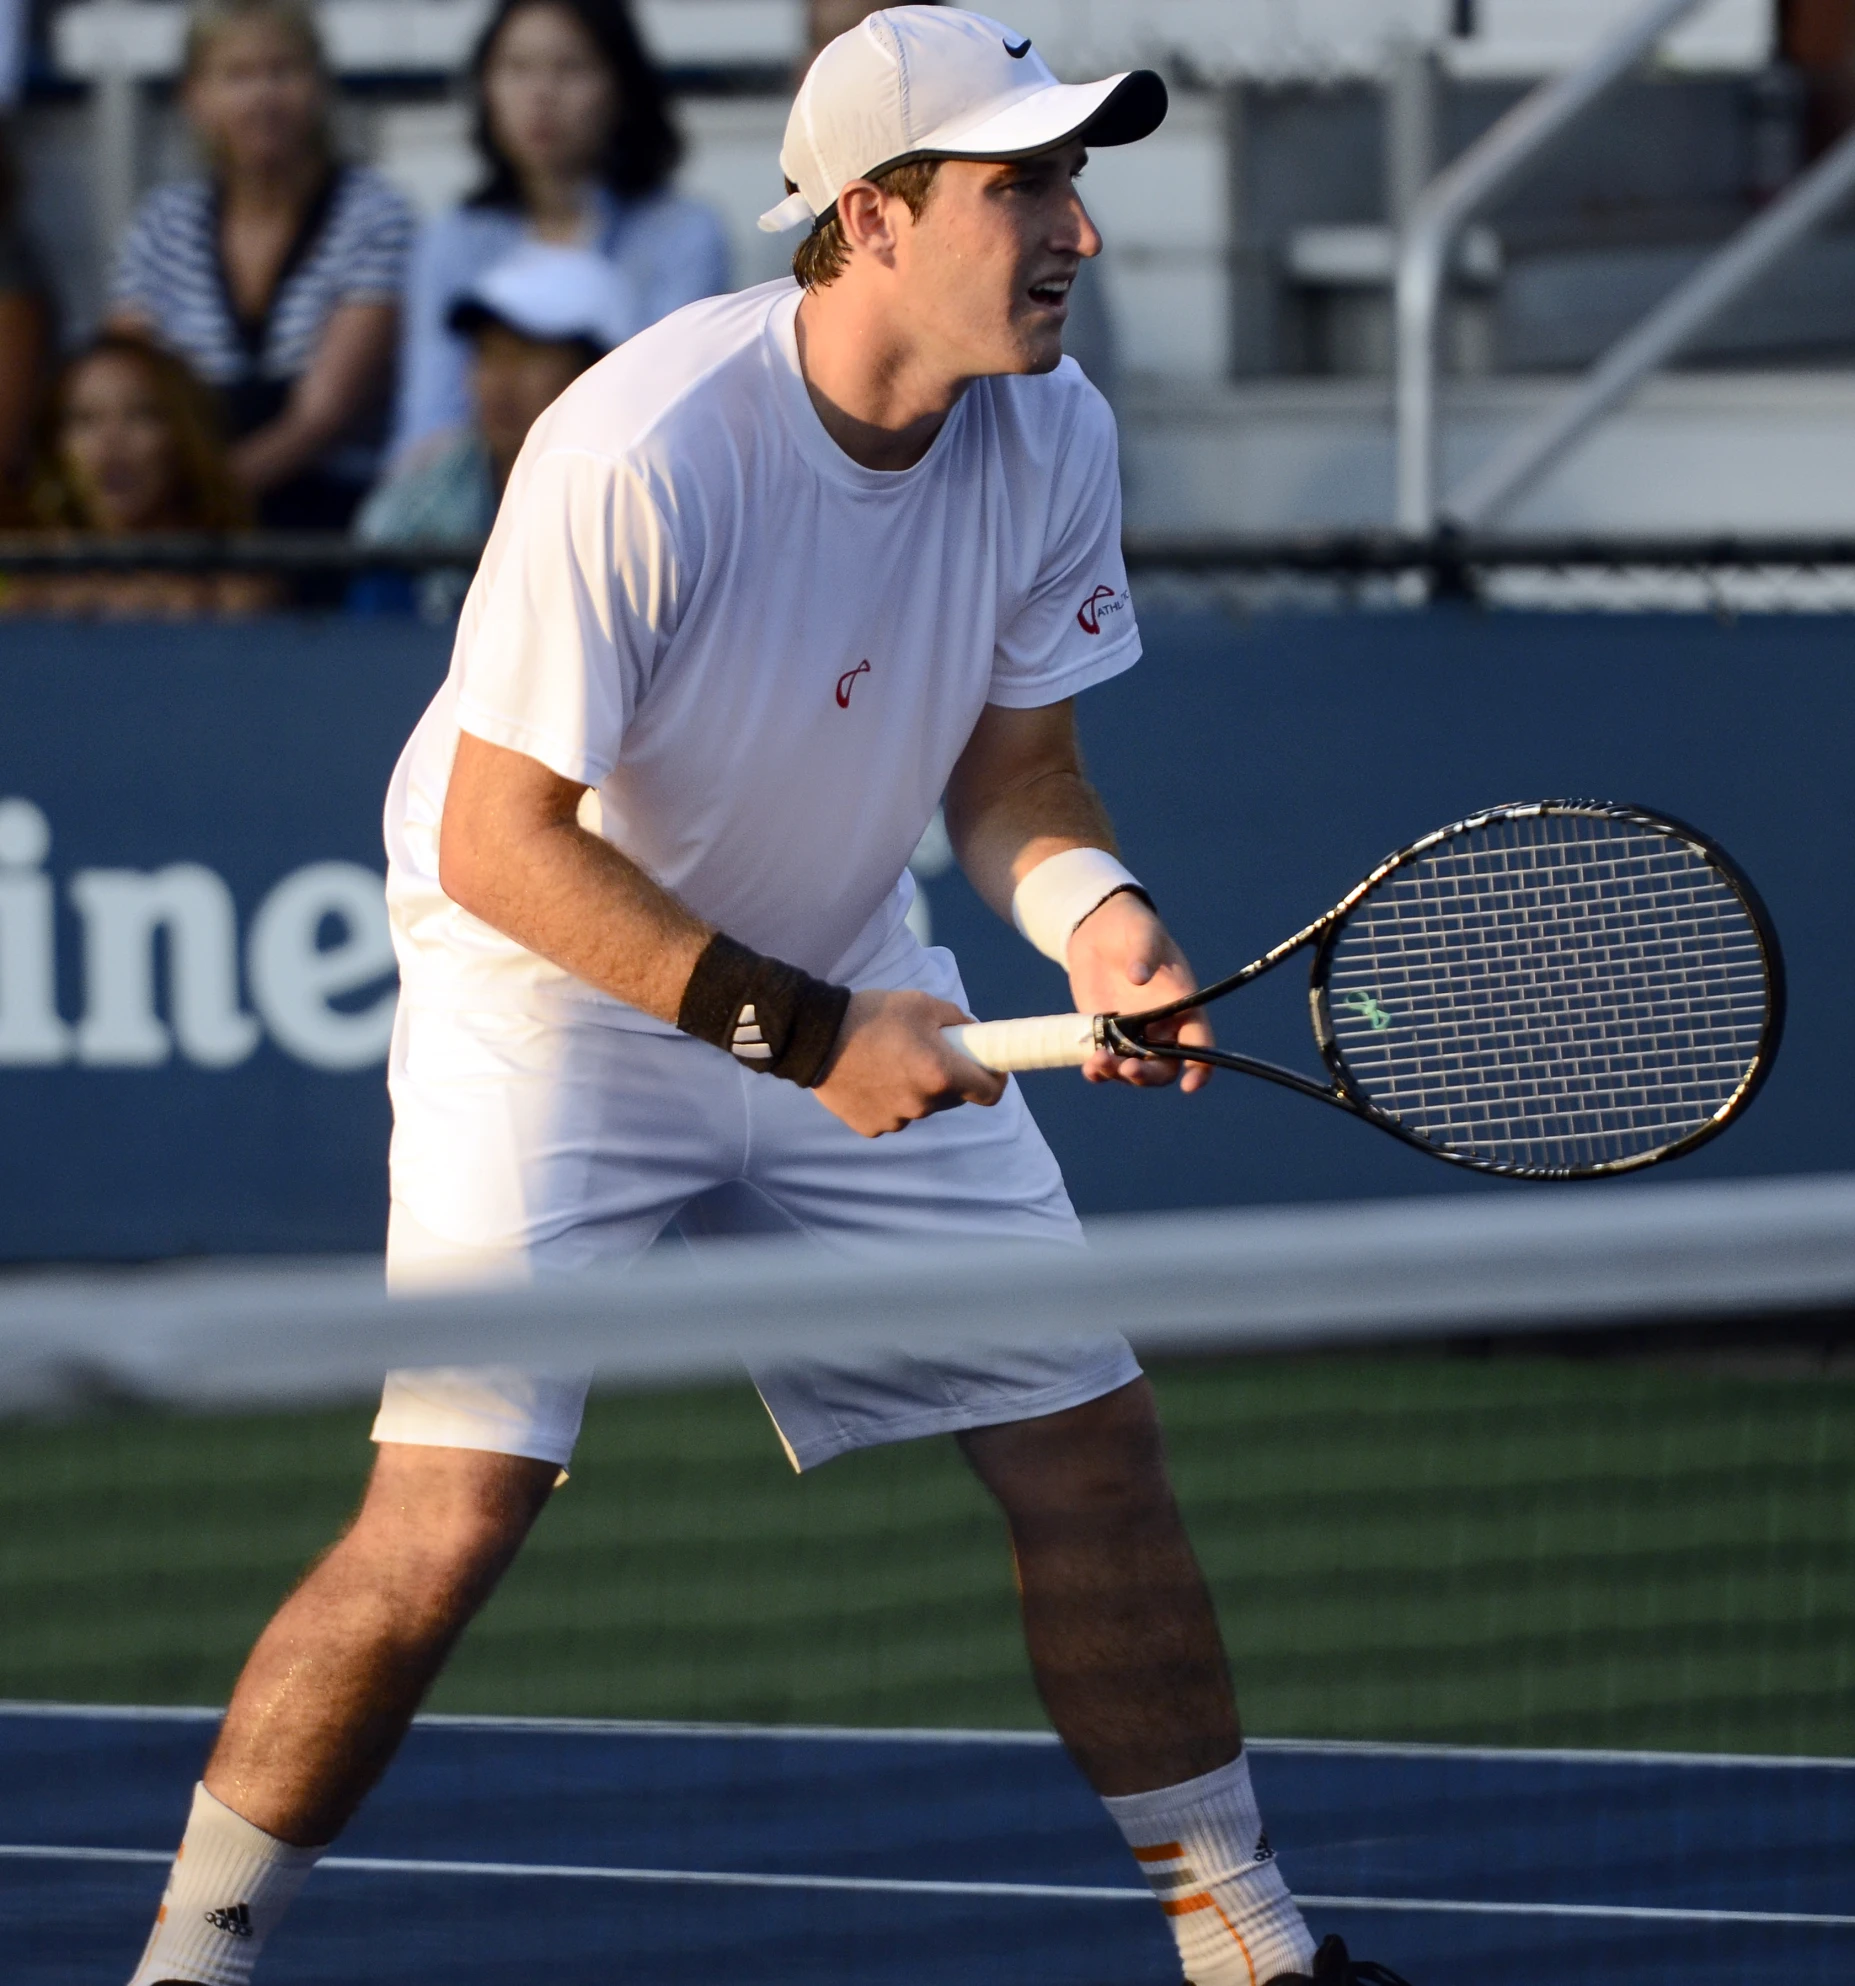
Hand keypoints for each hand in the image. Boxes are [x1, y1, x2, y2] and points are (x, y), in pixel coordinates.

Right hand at [812, 988, 1007, 1136]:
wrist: (814, 1037)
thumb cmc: (872, 1014)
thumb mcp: (922, 1003)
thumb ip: (958, 1020)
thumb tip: (975, 1035)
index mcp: (941, 1074)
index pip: (990, 1093)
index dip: (995, 1079)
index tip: (989, 1066)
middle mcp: (923, 1104)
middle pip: (954, 1098)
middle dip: (950, 1077)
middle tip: (929, 1052)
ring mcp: (897, 1120)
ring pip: (923, 1106)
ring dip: (918, 1088)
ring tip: (891, 1060)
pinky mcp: (872, 1128)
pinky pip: (894, 1115)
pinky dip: (890, 1099)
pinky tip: (871, 1077)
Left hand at [1065, 892, 1213, 1092]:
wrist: (1097, 930)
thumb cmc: (1132, 928)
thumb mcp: (1142, 933)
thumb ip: (1144, 953)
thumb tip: (1139, 977)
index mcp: (1183, 1004)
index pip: (1200, 1043)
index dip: (1200, 1068)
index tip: (1189, 1085)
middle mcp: (1161, 1026)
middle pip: (1164, 1067)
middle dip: (1149, 1075)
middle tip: (1128, 1070)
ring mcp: (1132, 1033)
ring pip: (1133, 1069)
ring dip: (1119, 1075)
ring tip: (1097, 1063)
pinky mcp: (1105, 1033)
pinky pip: (1106, 1061)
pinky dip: (1099, 1071)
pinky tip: (1089, 1067)